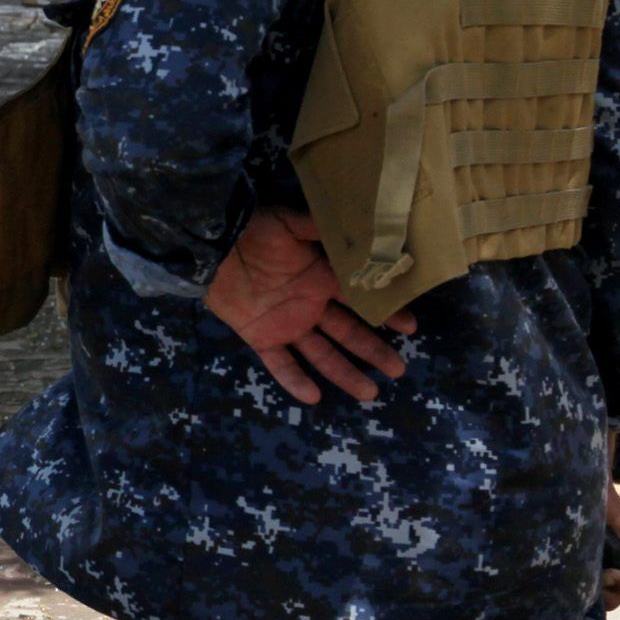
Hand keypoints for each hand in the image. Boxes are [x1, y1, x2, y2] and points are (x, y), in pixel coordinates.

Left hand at [203, 207, 416, 403]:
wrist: (210, 247)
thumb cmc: (251, 230)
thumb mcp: (287, 222)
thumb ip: (318, 227)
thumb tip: (358, 225)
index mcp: (320, 277)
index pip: (360, 299)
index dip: (385, 313)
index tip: (409, 327)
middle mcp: (309, 305)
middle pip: (347, 333)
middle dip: (373, 351)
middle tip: (398, 369)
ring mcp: (286, 324)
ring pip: (321, 354)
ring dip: (344, 373)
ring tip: (370, 393)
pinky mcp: (261, 337)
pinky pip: (279, 363)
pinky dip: (293, 380)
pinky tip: (313, 397)